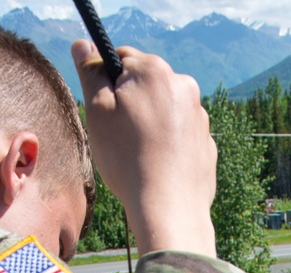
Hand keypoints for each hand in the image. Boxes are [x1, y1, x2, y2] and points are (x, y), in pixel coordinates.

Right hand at [72, 41, 216, 257]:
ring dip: (151, 126)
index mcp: (155, 71)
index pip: (121, 59)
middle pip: (146, 86)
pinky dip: (169, 148)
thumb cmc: (128, 159)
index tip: (104, 111)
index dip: (106, 83)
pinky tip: (158, 169)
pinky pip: (181, 139)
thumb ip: (90, 73)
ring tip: (140, 157)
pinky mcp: (207, 145)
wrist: (169, 210)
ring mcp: (199, 117)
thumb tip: (83, 43)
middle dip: (132, 105)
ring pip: (165, 113)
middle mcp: (184, 86)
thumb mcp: (97, 111)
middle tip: (120, 138)